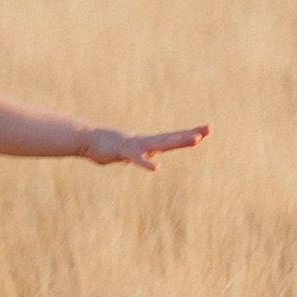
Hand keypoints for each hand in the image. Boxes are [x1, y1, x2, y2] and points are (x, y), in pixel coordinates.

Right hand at [81, 122, 206, 172]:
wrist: (87, 139)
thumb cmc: (108, 147)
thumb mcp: (130, 153)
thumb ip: (141, 155)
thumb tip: (148, 158)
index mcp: (148, 142)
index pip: (173, 137)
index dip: (189, 134)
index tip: (207, 129)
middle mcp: (145, 140)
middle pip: (172, 137)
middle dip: (190, 134)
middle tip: (209, 129)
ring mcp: (135, 144)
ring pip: (161, 143)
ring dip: (178, 141)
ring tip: (195, 140)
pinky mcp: (123, 151)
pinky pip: (136, 158)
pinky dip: (145, 162)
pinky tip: (155, 167)